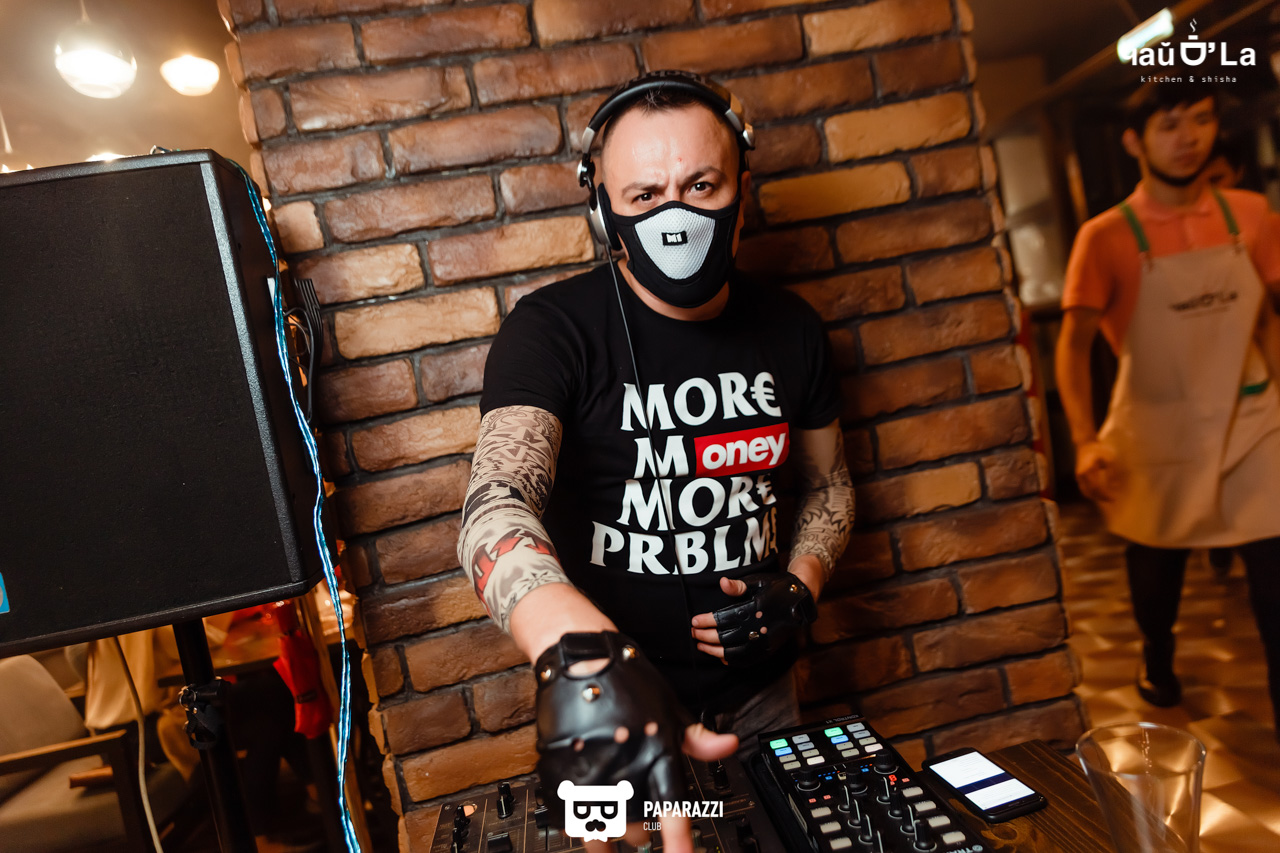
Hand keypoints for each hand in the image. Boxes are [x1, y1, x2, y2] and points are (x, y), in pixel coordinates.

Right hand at [536, 633, 736, 852]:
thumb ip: (698, 737)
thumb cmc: (628, 681)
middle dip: (642, 832)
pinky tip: (585, 817)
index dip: (678, 841)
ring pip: (603, 829)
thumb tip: (729, 746)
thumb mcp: (670, 707)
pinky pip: (570, 816)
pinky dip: (580, 822)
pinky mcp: (560, 772)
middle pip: (636, 827)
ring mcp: (590, 772)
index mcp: (657, 752)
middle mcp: (625, 766)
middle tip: (642, 824)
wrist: (582, 656)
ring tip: (614, 827)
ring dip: (611, 833)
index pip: (672, 808)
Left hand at [690, 574, 816, 664]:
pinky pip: (746, 660)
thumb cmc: (778, 587)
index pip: (724, 619)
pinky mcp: (768, 650)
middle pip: (725, 637)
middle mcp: (759, 628)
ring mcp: (764, 641)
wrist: (803, 601)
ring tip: (701, 646)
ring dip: (714, 651)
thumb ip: (738, 586)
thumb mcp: (758, 582)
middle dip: (706, 637)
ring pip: (734, 652)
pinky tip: (721, 657)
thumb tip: (721, 583)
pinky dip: (731, 661)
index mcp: (755, 609)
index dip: (706, 621)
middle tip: (693, 633)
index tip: (694, 622)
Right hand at [1075, 440, 1118, 502]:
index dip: (1105, 494)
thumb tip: (1115, 486)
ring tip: (1108, 498)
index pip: (1096, 487)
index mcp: (1087, 470)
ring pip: (1086, 492)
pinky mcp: (1079, 478)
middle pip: (1091, 491)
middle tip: (1113, 499)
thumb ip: (1112, 472)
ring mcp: (1078, 477)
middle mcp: (1081, 475)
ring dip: (1097, 497)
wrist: (1086, 445)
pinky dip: (1092, 494)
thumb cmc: (1100, 450)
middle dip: (1102, 497)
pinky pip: (1084, 490)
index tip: (1115, 497)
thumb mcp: (1110, 458)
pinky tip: (1100, 495)